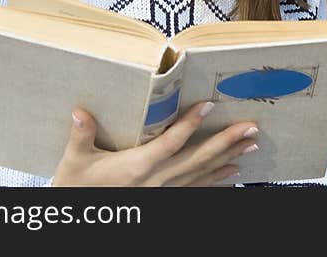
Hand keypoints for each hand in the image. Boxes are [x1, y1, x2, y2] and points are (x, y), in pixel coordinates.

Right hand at [51, 101, 258, 185]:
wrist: (80, 220)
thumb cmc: (76, 187)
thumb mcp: (75, 161)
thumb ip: (81, 135)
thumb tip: (80, 112)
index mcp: (136, 167)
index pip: (170, 143)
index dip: (190, 124)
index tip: (209, 105)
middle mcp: (156, 181)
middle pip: (197, 159)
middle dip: (226, 142)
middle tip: (250, 127)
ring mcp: (164, 193)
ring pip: (202, 174)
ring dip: (228, 158)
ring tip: (251, 145)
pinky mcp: (165, 199)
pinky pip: (197, 190)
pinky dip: (217, 181)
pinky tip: (233, 172)